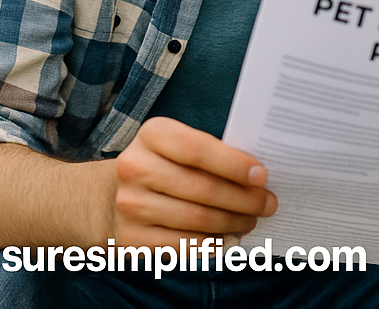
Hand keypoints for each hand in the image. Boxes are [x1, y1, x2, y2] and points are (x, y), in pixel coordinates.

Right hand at [109, 117, 275, 247]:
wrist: (111, 193)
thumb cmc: (163, 163)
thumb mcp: (178, 143)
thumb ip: (211, 151)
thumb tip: (256, 174)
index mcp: (153, 134)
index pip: (198, 150)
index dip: (234, 164)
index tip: (262, 176)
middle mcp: (136, 167)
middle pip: (201, 188)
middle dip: (242, 199)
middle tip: (267, 203)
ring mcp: (130, 204)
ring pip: (195, 219)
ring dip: (232, 222)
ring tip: (251, 220)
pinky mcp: (130, 237)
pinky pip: (181, 244)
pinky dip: (211, 243)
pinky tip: (228, 237)